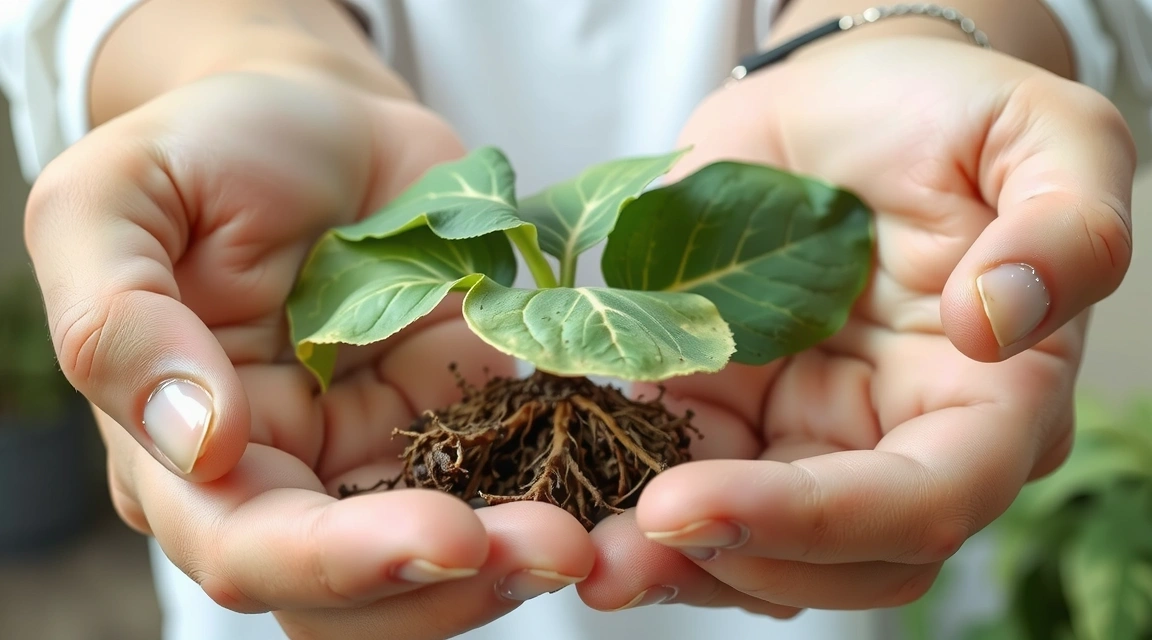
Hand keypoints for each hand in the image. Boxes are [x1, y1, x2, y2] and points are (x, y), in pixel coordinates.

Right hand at [25, 70, 592, 637]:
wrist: (324, 125)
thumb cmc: (210, 147)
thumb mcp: (118, 200)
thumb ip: (119, 321)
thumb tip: (196, 443)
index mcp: (180, 454)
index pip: (247, 549)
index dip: (344, 561)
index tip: (449, 536)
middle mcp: (282, 482)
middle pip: (353, 596)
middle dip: (451, 587)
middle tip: (558, 547)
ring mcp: (378, 463)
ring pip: (434, 574)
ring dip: (513, 567)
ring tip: (592, 535)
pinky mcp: (457, 428)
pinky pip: (506, 492)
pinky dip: (556, 501)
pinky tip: (610, 486)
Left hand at [575, 36, 1133, 614]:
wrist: (839, 103)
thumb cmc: (942, 112)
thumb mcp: (1037, 134)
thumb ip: (1065, 226)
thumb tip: (999, 323)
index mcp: (991, 401)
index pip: (923, 501)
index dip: (812, 520)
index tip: (689, 504)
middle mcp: (900, 443)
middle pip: (836, 559)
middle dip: (726, 565)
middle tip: (612, 554)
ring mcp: (807, 440)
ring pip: (755, 552)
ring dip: (666, 565)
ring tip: (570, 550)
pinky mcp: (730, 417)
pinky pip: (684, 485)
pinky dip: (628, 505)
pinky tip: (564, 499)